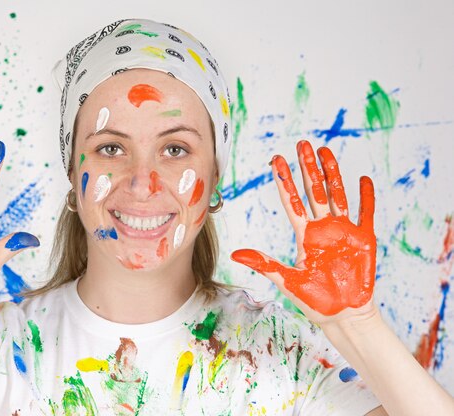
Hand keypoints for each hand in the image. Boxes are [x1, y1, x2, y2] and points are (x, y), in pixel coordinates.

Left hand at [231, 140, 375, 323]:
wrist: (343, 316)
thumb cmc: (315, 300)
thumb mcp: (286, 280)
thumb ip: (264, 263)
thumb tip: (236, 253)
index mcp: (304, 235)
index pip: (292, 201)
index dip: (284, 180)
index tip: (276, 160)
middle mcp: (323, 228)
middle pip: (314, 190)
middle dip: (307, 167)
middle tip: (302, 143)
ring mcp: (344, 230)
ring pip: (337, 194)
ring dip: (332, 173)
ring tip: (325, 152)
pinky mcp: (364, 239)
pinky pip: (365, 213)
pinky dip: (365, 197)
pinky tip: (362, 179)